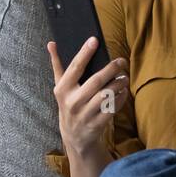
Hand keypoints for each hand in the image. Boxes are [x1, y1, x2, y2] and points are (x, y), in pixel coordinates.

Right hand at [47, 37, 128, 153]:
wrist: (74, 136)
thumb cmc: (68, 104)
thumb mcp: (60, 87)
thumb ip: (57, 65)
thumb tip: (52, 43)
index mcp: (63, 89)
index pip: (75, 67)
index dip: (85, 53)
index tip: (94, 40)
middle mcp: (72, 102)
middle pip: (96, 81)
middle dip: (111, 68)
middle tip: (121, 61)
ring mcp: (84, 114)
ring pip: (106, 95)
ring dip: (119, 83)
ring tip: (124, 77)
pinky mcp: (96, 124)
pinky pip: (112, 108)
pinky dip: (121, 97)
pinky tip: (123, 91)